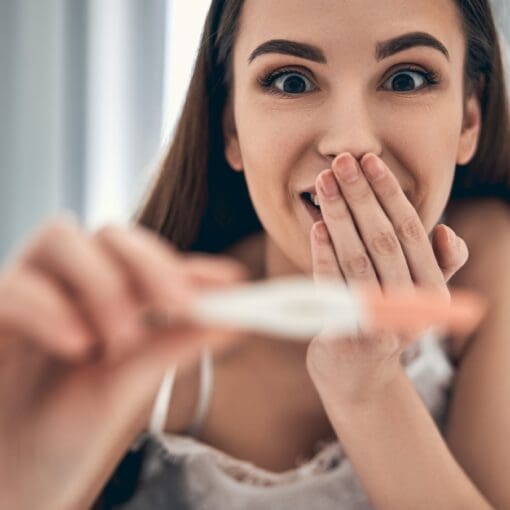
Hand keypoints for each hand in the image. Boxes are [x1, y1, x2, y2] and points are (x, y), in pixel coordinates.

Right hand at [0, 216, 247, 509]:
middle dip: (147, 264)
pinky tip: (77, 345)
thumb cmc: (72, 426)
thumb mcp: (133, 381)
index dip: (190, 264)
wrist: (14, 472)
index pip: (150, 259)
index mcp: (109, 294)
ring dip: (101, 283)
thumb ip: (179, 343)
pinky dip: (50, 307)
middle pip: (110, 235)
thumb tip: (239, 319)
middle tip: (177, 305)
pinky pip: (15, 285)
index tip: (231, 281)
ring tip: (120, 339)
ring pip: (61, 238)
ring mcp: (29, 290)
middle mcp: (70, 283)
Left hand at [305, 153, 468, 405]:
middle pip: (383, 239)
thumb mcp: (417, 297)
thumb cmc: (384, 323)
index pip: (411, 231)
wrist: (357, 375)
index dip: (390, 194)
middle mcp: (411, 308)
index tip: (371, 161)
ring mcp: (378, 325)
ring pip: (357, 258)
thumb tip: (446, 232)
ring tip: (323, 183)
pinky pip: (332, 287)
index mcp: (431, 290)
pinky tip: (316, 226)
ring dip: (339, 216)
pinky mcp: (345, 337)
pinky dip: (324, 254)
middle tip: (341, 161)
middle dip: (361, 196)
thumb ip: (436, 265)